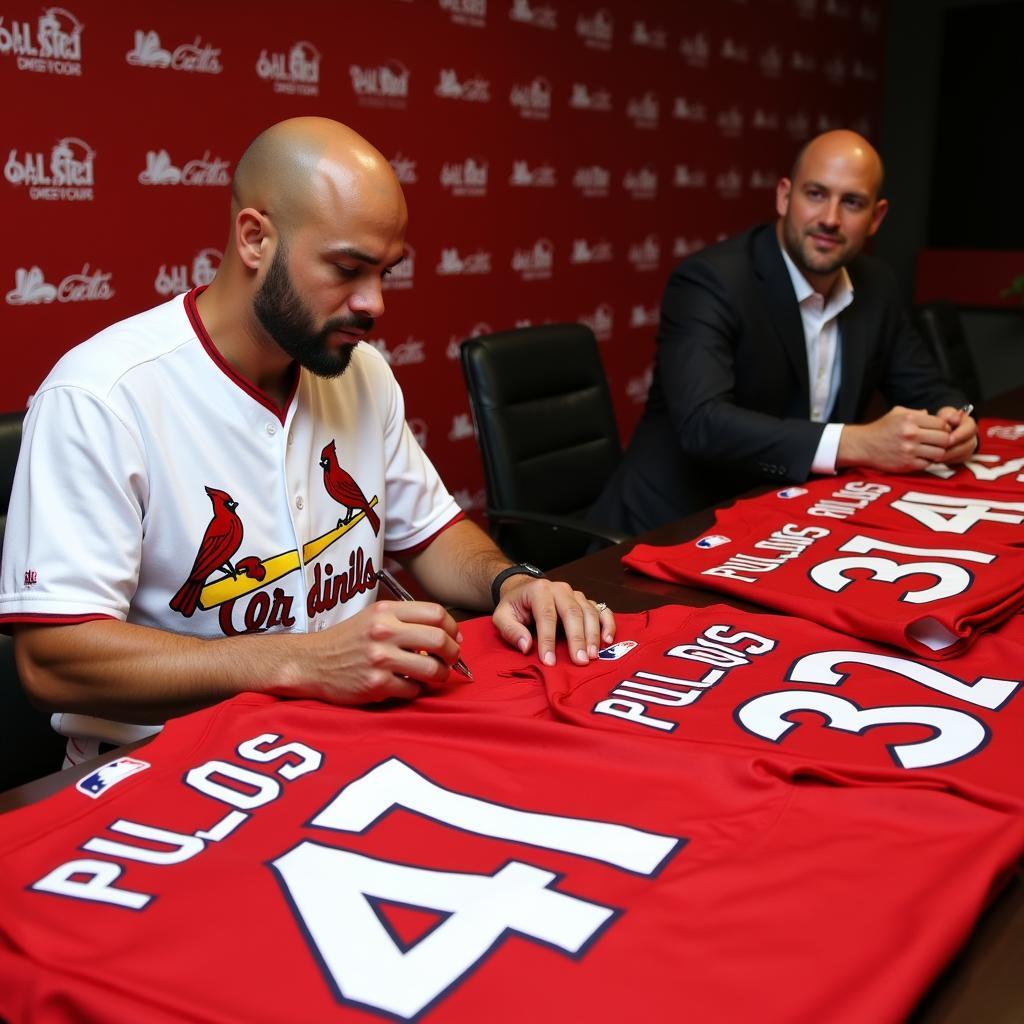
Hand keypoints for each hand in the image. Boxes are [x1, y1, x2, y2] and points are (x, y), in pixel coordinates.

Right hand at [281, 600, 462, 703]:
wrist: (310, 662)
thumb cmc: (346, 640)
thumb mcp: (373, 617)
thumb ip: (406, 620)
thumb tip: (448, 633)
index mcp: (386, 611)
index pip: (436, 613)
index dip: (453, 627)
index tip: (455, 637)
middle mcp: (384, 631)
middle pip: (440, 639)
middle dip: (453, 653)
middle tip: (451, 660)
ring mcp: (380, 659)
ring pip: (432, 669)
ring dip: (439, 675)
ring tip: (434, 675)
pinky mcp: (376, 684)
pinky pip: (413, 690)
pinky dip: (415, 690)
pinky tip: (406, 685)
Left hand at [491, 577, 615, 666]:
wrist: (524, 589)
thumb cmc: (515, 605)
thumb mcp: (502, 616)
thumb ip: (510, 631)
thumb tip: (526, 646)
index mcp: (539, 590)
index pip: (546, 616)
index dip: (548, 640)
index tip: (549, 661)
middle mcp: (560, 589)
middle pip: (572, 612)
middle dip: (577, 638)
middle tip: (580, 661)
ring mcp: (576, 594)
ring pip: (589, 611)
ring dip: (593, 635)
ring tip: (592, 656)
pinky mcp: (586, 601)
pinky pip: (602, 610)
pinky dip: (607, 624)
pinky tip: (608, 640)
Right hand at [837, 406, 956, 472]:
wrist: (862, 446)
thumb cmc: (881, 428)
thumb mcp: (897, 413)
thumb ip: (916, 413)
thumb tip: (932, 415)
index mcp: (910, 419)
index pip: (941, 423)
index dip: (943, 428)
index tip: (938, 431)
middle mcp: (911, 434)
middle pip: (944, 438)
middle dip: (943, 440)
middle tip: (937, 442)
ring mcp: (909, 450)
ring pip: (939, 453)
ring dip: (937, 452)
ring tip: (930, 450)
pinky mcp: (906, 464)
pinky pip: (928, 464)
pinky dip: (926, 461)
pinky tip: (920, 457)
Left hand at [934, 405, 977, 464]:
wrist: (942, 430)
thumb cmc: (944, 421)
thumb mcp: (945, 414)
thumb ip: (948, 415)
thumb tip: (953, 418)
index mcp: (969, 424)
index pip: (970, 429)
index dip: (960, 435)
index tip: (949, 438)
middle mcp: (971, 437)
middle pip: (968, 445)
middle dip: (954, 449)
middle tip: (941, 451)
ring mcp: (968, 448)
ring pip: (964, 455)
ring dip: (949, 457)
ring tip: (936, 457)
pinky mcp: (963, 457)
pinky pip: (958, 461)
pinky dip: (948, 461)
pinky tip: (937, 460)